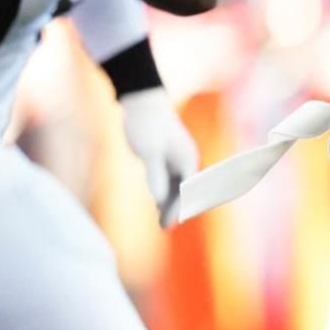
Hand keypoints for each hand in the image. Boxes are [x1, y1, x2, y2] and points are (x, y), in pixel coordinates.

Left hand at [121, 88, 198, 226]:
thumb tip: (160, 200)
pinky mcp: (168, 156)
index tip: (168, 222)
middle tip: (165, 227)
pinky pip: (171, 180)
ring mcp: (178, 158)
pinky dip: (166, 193)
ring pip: (179, 187)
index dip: (178, 208)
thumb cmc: (146, 125)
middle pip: (187, 191)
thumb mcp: (148, 152)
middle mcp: (187, 160)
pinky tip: (157, 203)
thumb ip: (155, 176)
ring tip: (161, 221)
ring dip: (171, 203)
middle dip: (178, 209)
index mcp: (187, 159)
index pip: (187, 190)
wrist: (142, 102)